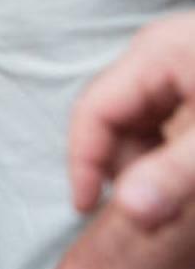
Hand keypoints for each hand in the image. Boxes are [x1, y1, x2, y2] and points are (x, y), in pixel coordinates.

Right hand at [69, 10, 194, 228]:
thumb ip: (178, 176)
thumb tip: (131, 215)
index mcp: (155, 54)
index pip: (93, 111)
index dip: (84, 163)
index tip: (88, 210)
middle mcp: (158, 52)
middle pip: (115, 119)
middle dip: (129, 167)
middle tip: (158, 207)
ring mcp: (178, 63)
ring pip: (140, 123)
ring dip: (154, 164)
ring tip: (185, 188)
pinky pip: (167, 121)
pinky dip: (174, 153)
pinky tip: (193, 171)